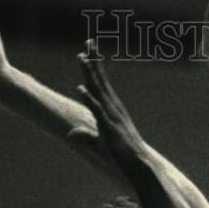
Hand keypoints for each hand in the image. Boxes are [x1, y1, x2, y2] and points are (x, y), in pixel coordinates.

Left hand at [75, 41, 149, 172]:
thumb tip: (69, 134)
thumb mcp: (98, 144)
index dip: (93, 68)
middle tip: (88, 42)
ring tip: (82, 58)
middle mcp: (112, 108)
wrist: (138, 166)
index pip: (100, 84)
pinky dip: (89, 99)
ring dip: (90, 74)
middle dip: (93, 61)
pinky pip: (98, 111)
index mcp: (111, 109)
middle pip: (99, 81)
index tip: (87, 52)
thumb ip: (84, 136)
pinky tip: (80, 88)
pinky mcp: (109, 128)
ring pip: (98, 91)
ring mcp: (111, 117)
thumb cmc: (120, 155)